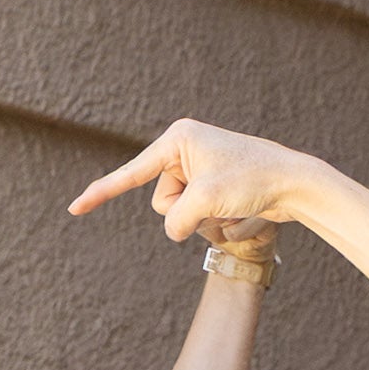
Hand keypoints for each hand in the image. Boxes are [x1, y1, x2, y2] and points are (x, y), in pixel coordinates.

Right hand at [73, 120, 337, 244]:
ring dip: (203, 218)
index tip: (74, 210)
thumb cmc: (253, 181)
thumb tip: (174, 230)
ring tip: (232, 203)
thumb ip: (176, 220)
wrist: (294, 183)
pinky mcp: (212, 183)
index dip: (101, 194)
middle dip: (185, 211)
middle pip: (161, 200)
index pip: (132, 173)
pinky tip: (239, 206)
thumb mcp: (205, 202)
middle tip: (219, 200)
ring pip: (179, 212)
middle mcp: (185, 148)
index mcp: (178, 139)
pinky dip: (214, 218)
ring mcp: (199, 167)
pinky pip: (196, 212)